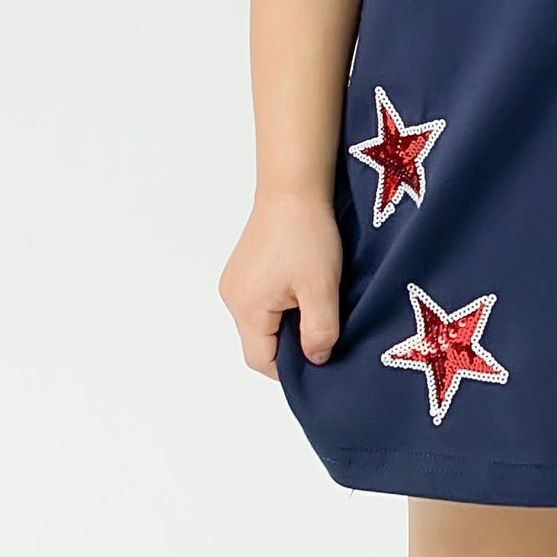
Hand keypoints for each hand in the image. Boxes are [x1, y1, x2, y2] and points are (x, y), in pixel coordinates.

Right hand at [218, 190, 343, 377]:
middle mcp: (233, 297)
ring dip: (289, 321)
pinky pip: (261, 302)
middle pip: (259, 343)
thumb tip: (316, 359)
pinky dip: (282, 304)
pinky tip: (304, 288)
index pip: (261, 361)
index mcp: (247, 308)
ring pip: (262, 322)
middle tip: (324, 329)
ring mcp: (235, 281)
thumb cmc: (306, 234)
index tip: (319, 355)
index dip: (291, 368)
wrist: (294, 188)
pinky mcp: (244, 269)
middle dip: (292, 343)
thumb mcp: (322, 290)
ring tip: (315, 303)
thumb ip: (320, 332)